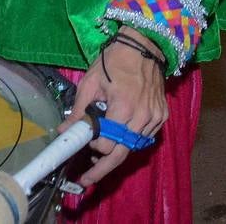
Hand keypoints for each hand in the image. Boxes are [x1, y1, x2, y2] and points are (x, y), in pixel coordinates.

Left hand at [61, 27, 167, 186]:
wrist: (144, 46)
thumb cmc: (113, 61)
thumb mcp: (91, 81)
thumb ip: (80, 110)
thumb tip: (64, 130)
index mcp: (124, 107)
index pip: (108, 143)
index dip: (93, 147)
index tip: (83, 144)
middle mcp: (142, 117)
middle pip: (122, 153)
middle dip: (103, 169)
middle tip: (86, 179)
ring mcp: (155, 118)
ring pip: (133, 147)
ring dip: (116, 152)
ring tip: (99, 154)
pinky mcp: (162, 116)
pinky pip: (143, 137)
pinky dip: (129, 141)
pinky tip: (118, 137)